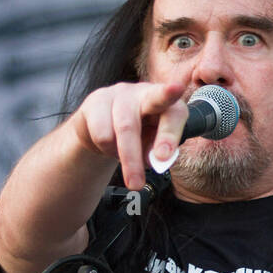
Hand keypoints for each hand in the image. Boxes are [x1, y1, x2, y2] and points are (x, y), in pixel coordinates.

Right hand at [68, 81, 188, 189]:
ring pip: (125, 130)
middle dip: (151, 138)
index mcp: (167, 105)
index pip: (175, 114)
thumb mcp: (152, 146)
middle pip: (151, 108)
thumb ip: (158, 153)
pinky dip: (107, 150)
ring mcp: (120, 93)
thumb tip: (157, 159)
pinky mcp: (97, 100)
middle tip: (140, 180)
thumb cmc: (137, 135)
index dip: (171, 134)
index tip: (164, 156)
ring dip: (125, 159)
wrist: (100, 126)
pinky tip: (109, 146)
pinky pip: (102, 134)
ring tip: (125, 159)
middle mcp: (145, 92)